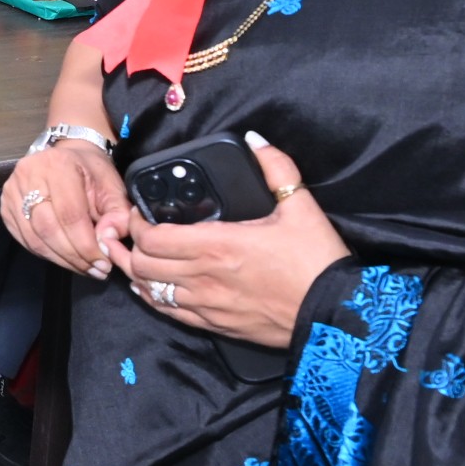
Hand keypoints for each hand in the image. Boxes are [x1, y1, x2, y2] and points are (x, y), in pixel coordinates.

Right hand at [1, 139, 134, 277]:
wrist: (66, 157)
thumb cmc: (90, 172)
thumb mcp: (112, 187)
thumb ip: (117, 214)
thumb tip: (107, 241)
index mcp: (58, 165)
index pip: (69, 215)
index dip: (86, 245)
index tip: (103, 264)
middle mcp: (28, 175)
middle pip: (49, 229)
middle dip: (74, 256)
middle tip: (95, 271)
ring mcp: (12, 191)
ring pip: (34, 238)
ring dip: (60, 260)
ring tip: (82, 268)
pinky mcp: (5, 206)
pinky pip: (24, 239)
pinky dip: (46, 254)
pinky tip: (64, 258)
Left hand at [110, 132, 348, 346]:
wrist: (334, 316)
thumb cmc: (317, 262)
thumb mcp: (301, 207)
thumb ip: (275, 168)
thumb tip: (254, 140)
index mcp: (219, 245)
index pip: (152, 237)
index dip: (135, 224)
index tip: (137, 212)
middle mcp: (205, 277)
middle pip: (143, 264)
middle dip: (129, 246)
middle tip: (130, 232)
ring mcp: (208, 304)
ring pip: (151, 290)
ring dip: (137, 272)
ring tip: (131, 256)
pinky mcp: (216, 325)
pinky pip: (170, 313)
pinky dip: (153, 297)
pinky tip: (150, 287)